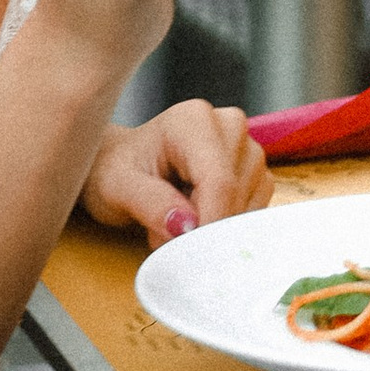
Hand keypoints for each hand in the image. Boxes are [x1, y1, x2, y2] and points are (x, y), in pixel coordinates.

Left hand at [83, 99, 269, 238]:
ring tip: (176, 219)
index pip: (218, 180)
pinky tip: (196, 214)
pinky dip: (225, 224)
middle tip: (165, 233)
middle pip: (235, 193)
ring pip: (247, 204)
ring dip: (213, 226)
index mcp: (193, 119)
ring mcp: (245, 147)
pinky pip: (253, 209)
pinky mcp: (253, 171)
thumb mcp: (116, 188)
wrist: (122, 165)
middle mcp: (228, 125)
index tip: (187, 251)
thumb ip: (149, 203)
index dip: (208, 222)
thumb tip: (186, 225)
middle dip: (203, 226)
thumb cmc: (116, 170)